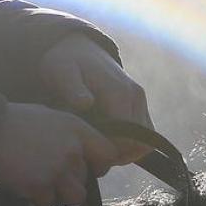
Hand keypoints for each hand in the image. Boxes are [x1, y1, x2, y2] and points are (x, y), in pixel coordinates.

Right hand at [0, 102, 124, 205]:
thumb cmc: (13, 120)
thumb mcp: (50, 116)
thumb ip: (70, 133)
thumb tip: (82, 150)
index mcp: (78, 130)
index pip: (109, 154)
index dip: (101, 165)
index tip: (90, 167)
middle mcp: (73, 150)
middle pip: (88, 179)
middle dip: (72, 181)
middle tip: (52, 175)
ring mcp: (57, 170)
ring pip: (76, 196)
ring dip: (60, 194)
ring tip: (42, 184)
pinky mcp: (39, 186)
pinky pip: (48, 204)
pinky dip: (37, 199)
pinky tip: (24, 185)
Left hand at [38, 34, 152, 163]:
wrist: (80, 49)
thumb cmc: (66, 62)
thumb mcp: (61, 71)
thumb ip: (72, 88)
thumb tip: (85, 103)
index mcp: (120, 92)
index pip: (126, 137)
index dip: (108, 152)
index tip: (86, 153)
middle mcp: (136, 97)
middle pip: (138, 143)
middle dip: (115, 155)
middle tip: (89, 154)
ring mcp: (141, 102)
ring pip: (144, 143)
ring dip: (123, 152)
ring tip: (96, 148)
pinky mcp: (140, 106)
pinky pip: (144, 136)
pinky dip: (129, 145)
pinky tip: (105, 142)